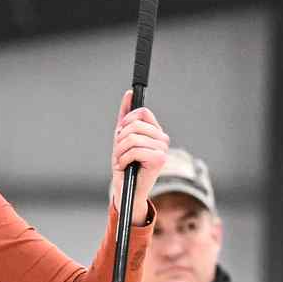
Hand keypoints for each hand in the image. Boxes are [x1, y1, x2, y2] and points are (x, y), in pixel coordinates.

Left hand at [110, 92, 167, 221]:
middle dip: (119, 139)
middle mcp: (162, 139)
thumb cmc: (125, 164)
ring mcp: (163, 149)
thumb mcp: (121, 137)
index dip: (127, 121)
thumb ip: (125, 116)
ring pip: (132, 137)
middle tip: (119, 152)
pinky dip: (123, 159)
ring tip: (120, 160)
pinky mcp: (160, 159)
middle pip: (135, 124)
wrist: (126, 188)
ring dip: (119, 151)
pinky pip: (134, 150)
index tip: (121, 133)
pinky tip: (125, 166)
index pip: (142, 112)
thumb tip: (129, 94)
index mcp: (155, 131)